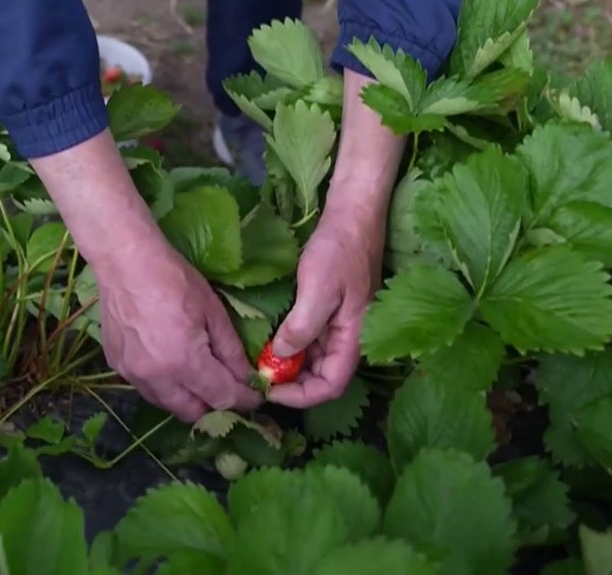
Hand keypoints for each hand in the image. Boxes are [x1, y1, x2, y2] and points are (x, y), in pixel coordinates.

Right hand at [96, 237, 262, 421]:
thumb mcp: (212, 311)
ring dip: (187, 398)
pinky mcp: (116, 366)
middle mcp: (155, 377)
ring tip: (200, 379)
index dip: (243, 400)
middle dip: (214, 405)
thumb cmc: (174, 279)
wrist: (124, 260)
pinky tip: (170, 364)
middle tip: (227, 388)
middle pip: (192, 412)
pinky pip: (146, 388)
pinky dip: (164, 385)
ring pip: (167, 404)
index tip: (255, 397)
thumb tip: (246, 376)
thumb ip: (230, 350)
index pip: (221, 397)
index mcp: (183, 361)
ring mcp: (131, 374)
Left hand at [266, 204, 384, 407]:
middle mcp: (349, 338)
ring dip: (288, 365)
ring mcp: (339, 326)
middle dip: (290, 383)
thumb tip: (280, 356)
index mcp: (354, 339)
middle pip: (321, 377)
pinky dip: (290, 345)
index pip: (330, 386)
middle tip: (258, 375)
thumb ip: (301, 327)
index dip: (300, 396)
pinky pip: (310, 340)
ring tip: (259, 360)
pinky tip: (269, 340)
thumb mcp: (318, 288)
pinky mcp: (329, 313)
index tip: (269, 389)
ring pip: (313, 360)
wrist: (352, 215)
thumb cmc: (339, 250)